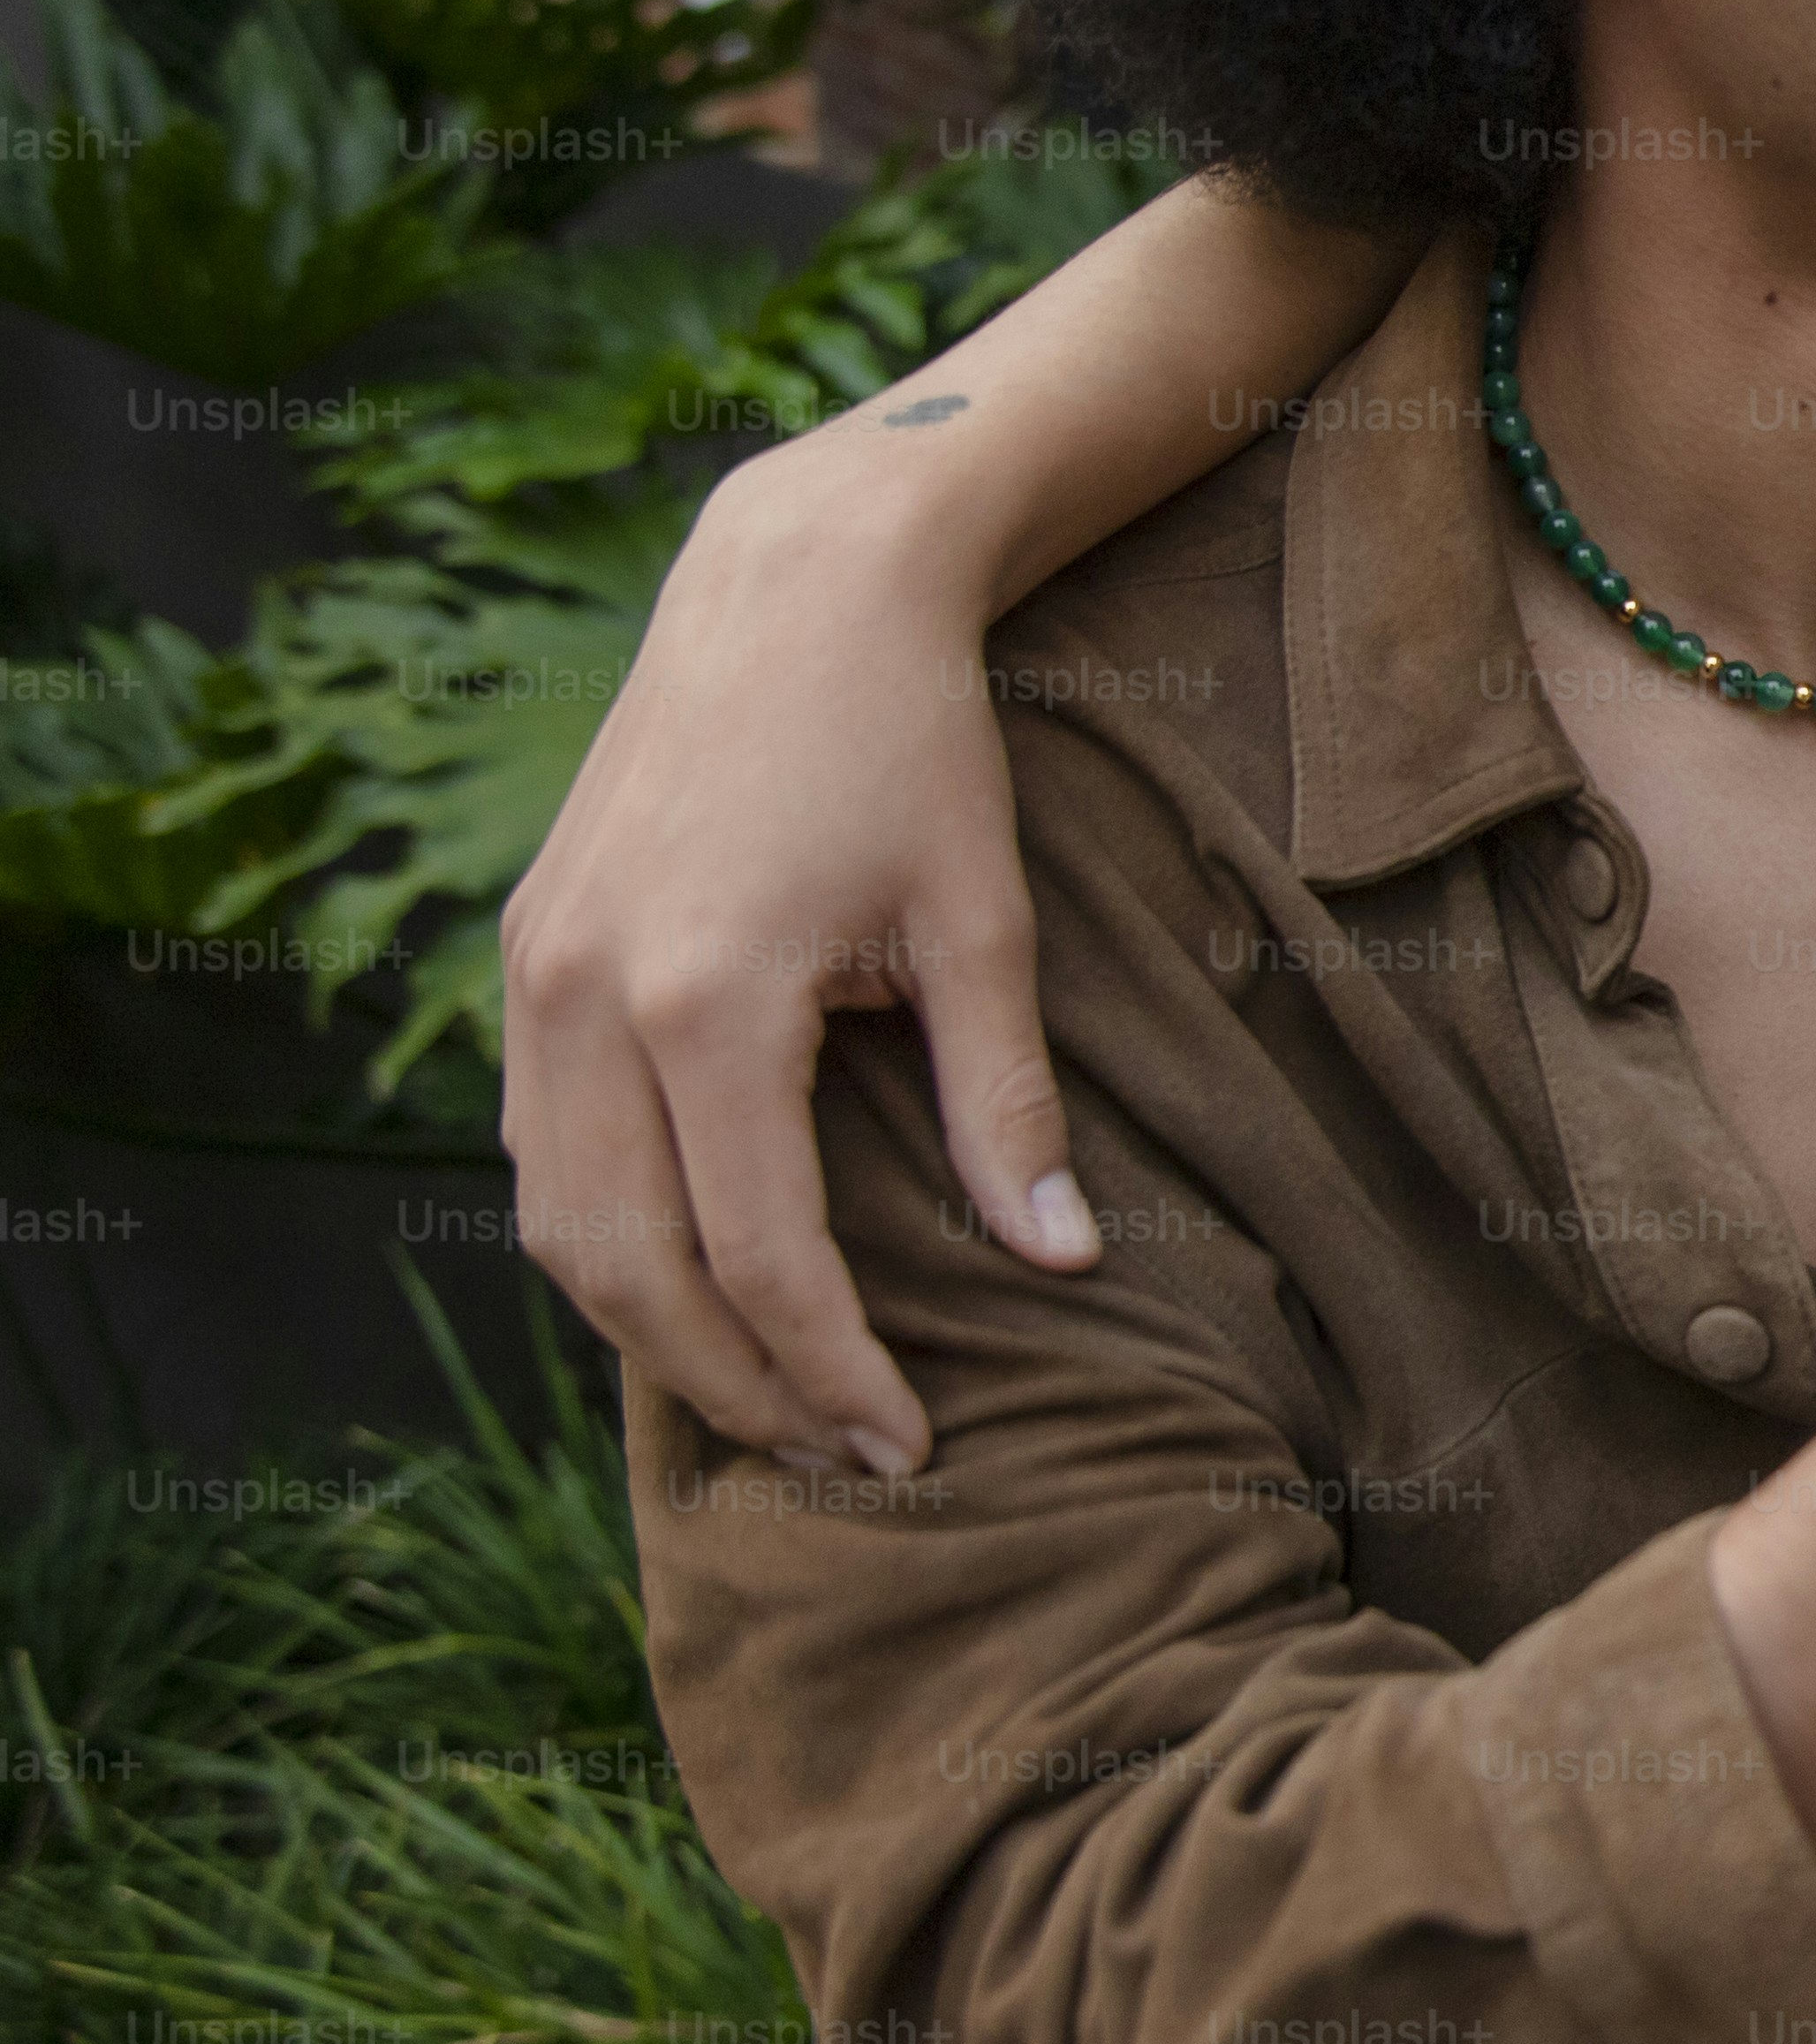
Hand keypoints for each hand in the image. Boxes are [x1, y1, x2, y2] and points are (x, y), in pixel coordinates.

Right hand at [497, 449, 1083, 1473]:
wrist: (796, 589)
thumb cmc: (912, 743)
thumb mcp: (982, 921)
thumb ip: (1005, 1102)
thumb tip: (1060, 1260)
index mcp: (705, 1000)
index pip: (759, 1255)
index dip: (831, 1370)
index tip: (906, 1444)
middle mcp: (586, 999)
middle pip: (629, 1271)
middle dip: (735, 1386)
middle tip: (843, 1454)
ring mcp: (533, 975)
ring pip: (554, 1224)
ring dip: (653, 1331)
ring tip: (774, 1395)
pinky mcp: (526, 952)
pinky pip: (536, 1147)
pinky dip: (603, 1239)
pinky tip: (697, 1281)